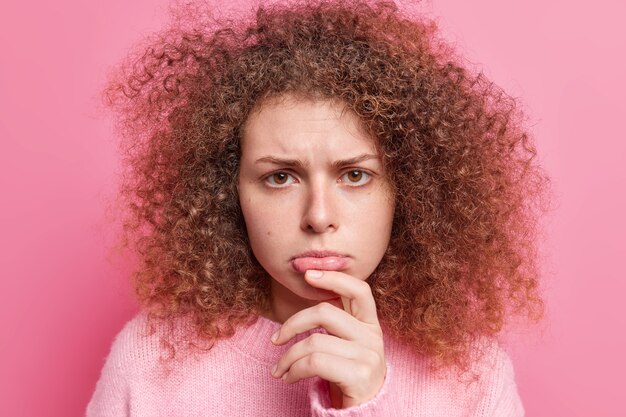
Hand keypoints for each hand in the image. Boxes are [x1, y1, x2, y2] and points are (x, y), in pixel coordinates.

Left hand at [269, 270, 386, 408]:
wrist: (364, 412)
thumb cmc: (347, 374)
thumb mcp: (345, 343)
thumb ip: (336, 319)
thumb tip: (309, 284)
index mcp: (370, 323)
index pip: (359, 289)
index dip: (334, 277)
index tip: (308, 274)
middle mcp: (373, 335)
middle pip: (325, 312)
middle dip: (292, 324)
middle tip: (275, 340)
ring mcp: (368, 355)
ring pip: (314, 341)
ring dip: (287, 357)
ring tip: (279, 369)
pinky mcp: (359, 375)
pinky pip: (315, 362)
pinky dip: (294, 370)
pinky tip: (289, 378)